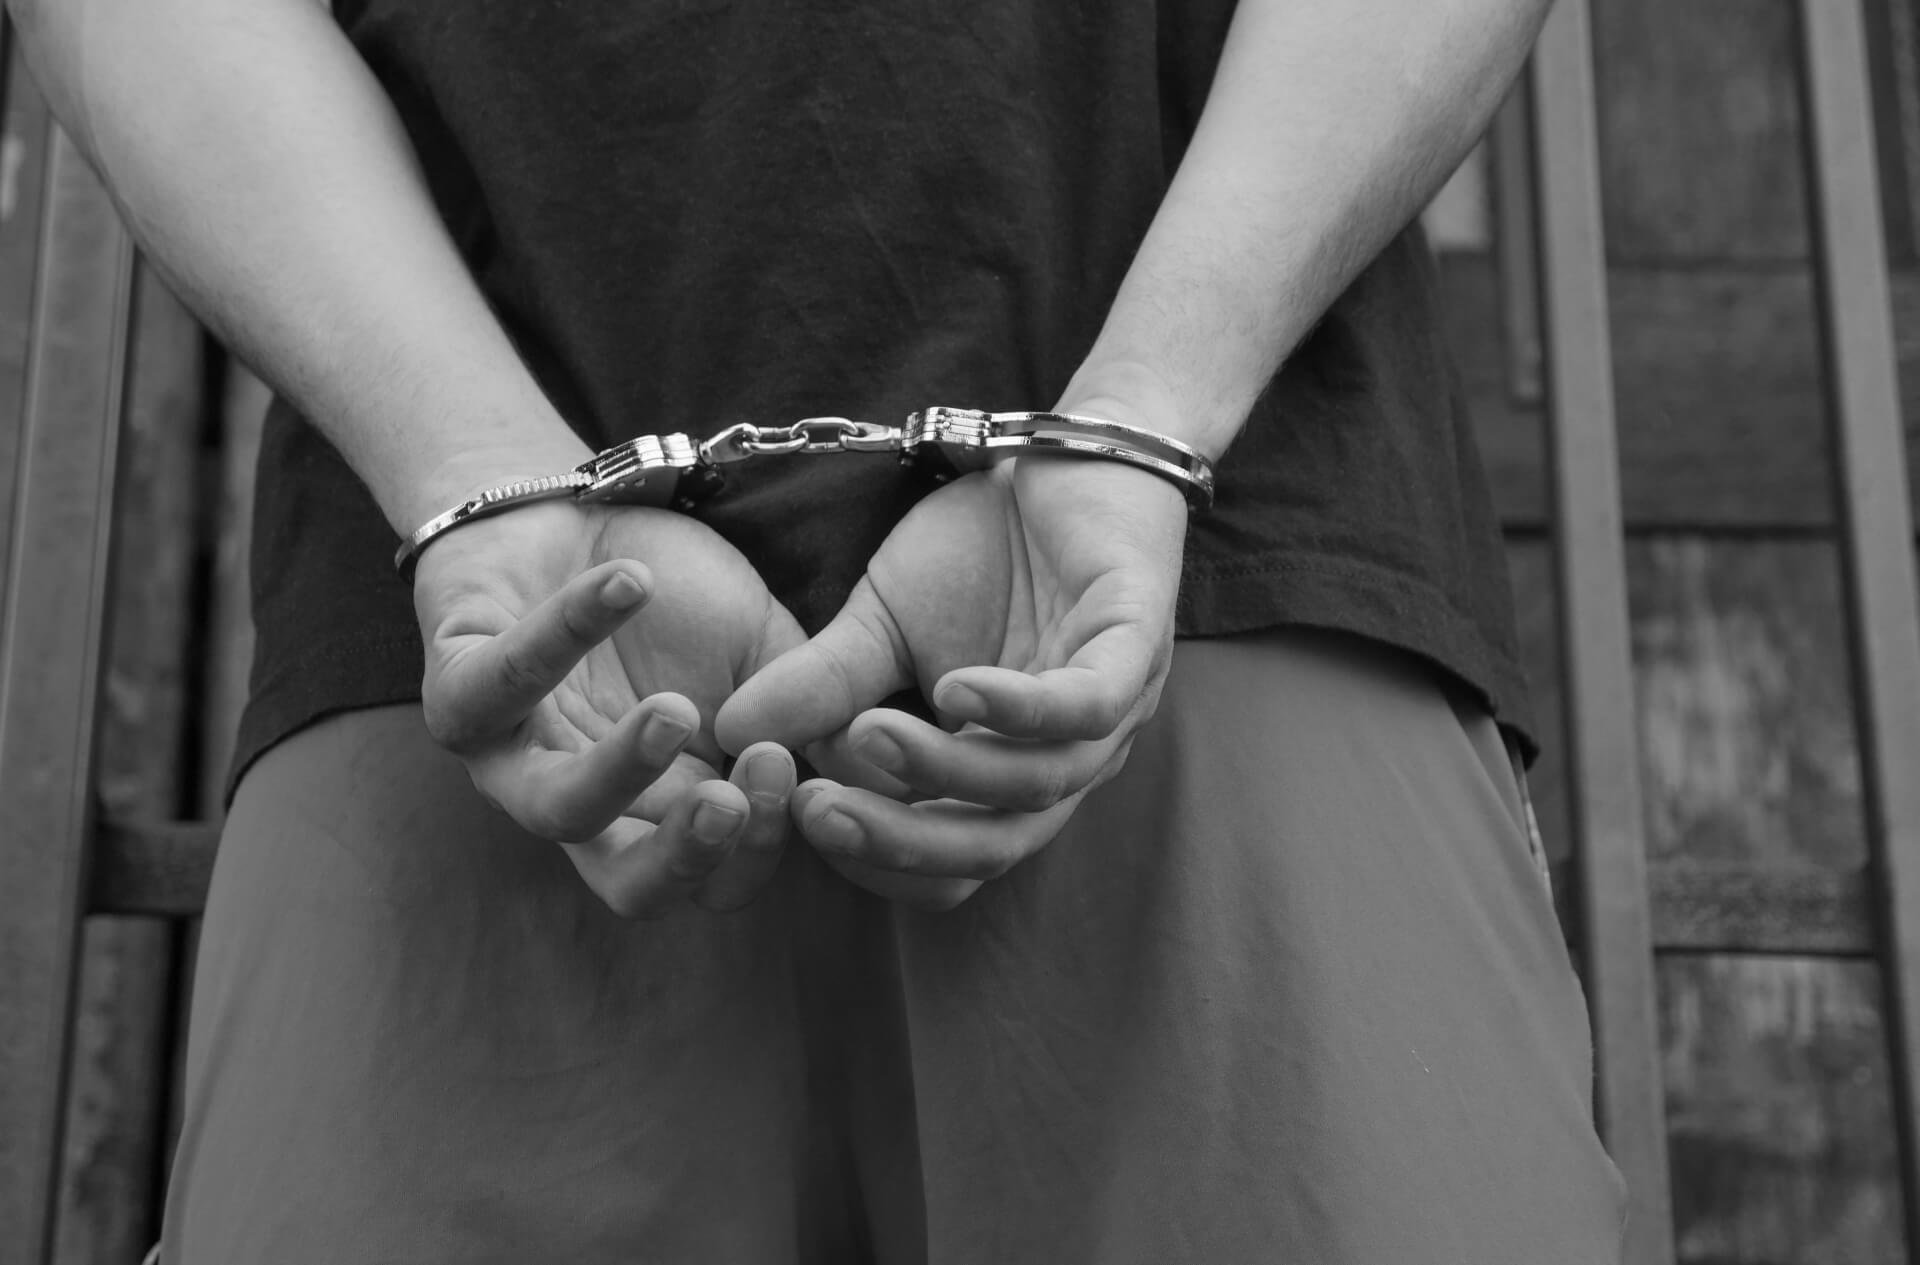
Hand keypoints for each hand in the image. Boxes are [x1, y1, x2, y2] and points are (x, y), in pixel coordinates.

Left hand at [414, 499, 807, 915]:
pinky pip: (499, 684)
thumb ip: (813, 703)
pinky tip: (630, 586)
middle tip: (732, 800)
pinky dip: (566, 631)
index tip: (794, 771)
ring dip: (620, 771)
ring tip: (674, 712)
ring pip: (555, 809)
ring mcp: (518, 759)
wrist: (576, 508)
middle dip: (686, 858)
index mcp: (669, 810)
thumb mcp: (768, 647)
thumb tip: (873, 763)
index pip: (718, 879)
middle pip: (631, 887)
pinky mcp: (455, 693)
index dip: (759, 847)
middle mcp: (590, 808)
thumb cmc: (679, 592)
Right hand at [716, 417, 1188, 910]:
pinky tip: (953, 689)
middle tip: (815, 812)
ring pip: (1033, 786)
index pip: (949, 863)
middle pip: (991, 849)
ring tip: (867, 733)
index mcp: (1009, 774)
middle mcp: (1066, 762)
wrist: (1059, 452)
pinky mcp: (1139, 645)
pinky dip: (1018, 709)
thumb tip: (726, 733)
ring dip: (943, 771)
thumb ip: (821, 682)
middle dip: (899, 841)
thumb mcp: (879, 620)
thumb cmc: (980, 547)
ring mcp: (1113, 709)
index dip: (876, 858)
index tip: (795, 817)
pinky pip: (1086, 707)